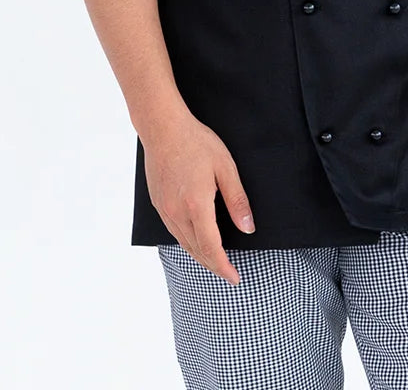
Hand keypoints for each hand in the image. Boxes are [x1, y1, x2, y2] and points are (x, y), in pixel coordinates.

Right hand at [142, 111, 255, 284]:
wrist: (162, 128)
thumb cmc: (196, 142)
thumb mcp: (225, 167)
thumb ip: (237, 200)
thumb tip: (248, 228)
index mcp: (197, 205)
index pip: (212, 248)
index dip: (224, 267)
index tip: (235, 278)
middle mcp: (177, 213)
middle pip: (197, 251)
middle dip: (213, 265)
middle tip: (228, 273)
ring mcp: (165, 210)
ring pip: (184, 243)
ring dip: (200, 256)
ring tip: (215, 261)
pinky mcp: (158, 204)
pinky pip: (174, 232)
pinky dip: (187, 242)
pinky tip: (196, 240)